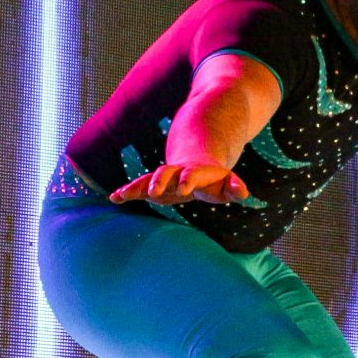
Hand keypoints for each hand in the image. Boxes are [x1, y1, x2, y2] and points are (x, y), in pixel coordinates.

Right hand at [110, 162, 252, 205]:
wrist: (195, 159)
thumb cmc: (214, 180)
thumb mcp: (227, 183)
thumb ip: (234, 188)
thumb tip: (244, 192)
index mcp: (195, 172)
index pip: (192, 175)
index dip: (188, 180)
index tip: (185, 188)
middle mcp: (175, 173)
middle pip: (165, 173)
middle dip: (159, 181)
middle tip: (152, 192)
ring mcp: (162, 179)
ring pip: (147, 179)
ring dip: (136, 187)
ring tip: (122, 195)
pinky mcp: (151, 186)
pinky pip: (137, 188)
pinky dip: (126, 192)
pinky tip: (113, 198)